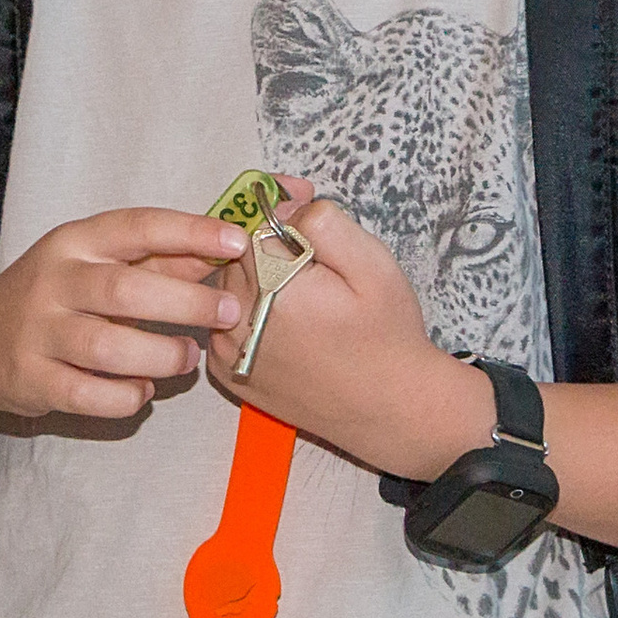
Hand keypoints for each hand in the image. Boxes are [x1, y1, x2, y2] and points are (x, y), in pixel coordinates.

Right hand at [0, 208, 249, 424]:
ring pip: (108, 347)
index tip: (237, 242)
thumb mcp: (99, 263)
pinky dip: (127, 396)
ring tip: (188, 357)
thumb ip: (161, 260)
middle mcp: (53, 281)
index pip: (137, 227)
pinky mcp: (32, 379)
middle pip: (126, 290)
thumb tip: (226, 249)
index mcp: (76, 241)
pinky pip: (89, 394)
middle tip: (227, 313)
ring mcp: (38, 332)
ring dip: (162, 355)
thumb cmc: (58, 294)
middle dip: (187, 302)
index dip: (190, 232)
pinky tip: (144, 390)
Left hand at [209, 187, 489, 476]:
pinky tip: (285, 322)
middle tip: (315, 262)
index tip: (306, 212)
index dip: (280, 213)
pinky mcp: (229, 372)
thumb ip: (323, 223)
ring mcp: (230, 350)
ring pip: (227, 287)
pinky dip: (247, 312)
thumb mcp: (373, 263)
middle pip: (236, 256)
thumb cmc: (388, 336)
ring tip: (303, 294)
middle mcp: (241, 320)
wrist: (391, 409)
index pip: (254, 225)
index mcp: (275, 287)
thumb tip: (282, 209)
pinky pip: (225, 321)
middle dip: (269, 248)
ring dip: (256, 279)